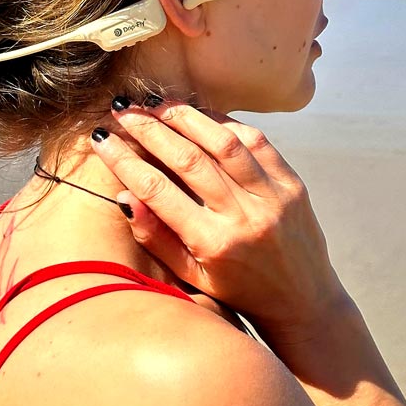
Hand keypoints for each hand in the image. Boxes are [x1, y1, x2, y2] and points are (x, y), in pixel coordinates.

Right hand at [90, 99, 349, 341]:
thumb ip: (156, 238)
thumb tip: (123, 195)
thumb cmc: (239, 290)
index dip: (124, 161)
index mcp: (214, 244)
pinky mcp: (292, 183)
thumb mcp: (191, 276)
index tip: (101, 139)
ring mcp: (272, 197)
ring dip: (185, 117)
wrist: (303, 301)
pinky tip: (200, 116)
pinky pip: (256, 141)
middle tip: (122, 110)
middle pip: (188, 159)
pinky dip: (225, 123)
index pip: (158, 192)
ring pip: (223, 142)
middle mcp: (244, 217)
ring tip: (156, 104)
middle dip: (149, 129)